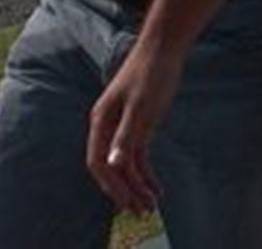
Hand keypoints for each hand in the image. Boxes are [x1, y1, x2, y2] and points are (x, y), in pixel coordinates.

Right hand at [87, 40, 184, 212]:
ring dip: (137, 186)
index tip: (126, 202)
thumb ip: (127, 135)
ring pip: (126, 164)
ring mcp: (124, 126)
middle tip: (142, 211)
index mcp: (101, 121)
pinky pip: (139, 156)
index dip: (110, 185)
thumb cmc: (150, 72)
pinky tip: (156, 187)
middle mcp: (108, 126)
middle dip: (124, 191)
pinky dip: (146, 173)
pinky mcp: (140, 125)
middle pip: (110, 167)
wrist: (163, 48)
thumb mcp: (140, 105)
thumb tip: (113, 164)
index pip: (98, 162)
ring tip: (152, 206)